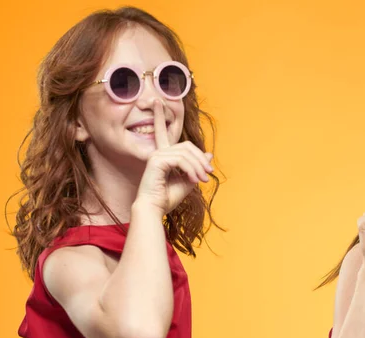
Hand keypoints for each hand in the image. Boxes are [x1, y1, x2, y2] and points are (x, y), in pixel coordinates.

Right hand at [135, 100, 212, 216]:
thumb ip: (197, 167)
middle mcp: (158, 152)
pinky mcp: (157, 160)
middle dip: (200, 159)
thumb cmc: (168, 198)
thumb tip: (209, 153)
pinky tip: (195, 180)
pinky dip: (191, 170)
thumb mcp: (188, 181)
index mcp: (163, 155)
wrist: (155, 209)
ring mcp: (156, 155)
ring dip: (198, 167)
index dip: (159, 115)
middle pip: (187, 146)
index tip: (157, 101)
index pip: (163, 131)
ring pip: (186, 153)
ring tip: (203, 180)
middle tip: (209, 173)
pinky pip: (181, 160)